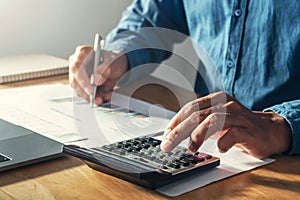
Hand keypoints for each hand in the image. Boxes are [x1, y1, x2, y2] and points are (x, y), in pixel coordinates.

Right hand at [69, 46, 128, 104]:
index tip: (91, 90)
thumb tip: (96, 80)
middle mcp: (77, 64)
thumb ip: (105, 69)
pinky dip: (95, 98)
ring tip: (104, 98)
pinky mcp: (83, 85)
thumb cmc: (113, 59)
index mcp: (83, 53)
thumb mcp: (112, 62)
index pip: (77, 67)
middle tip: (97, 99)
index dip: (82, 80)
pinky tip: (105, 97)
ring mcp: (79, 75)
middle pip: (75, 81)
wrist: (118, 65)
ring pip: (79, 90)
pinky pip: (86, 95)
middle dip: (86, 93)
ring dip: (92, 98)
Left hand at [160, 91, 291, 158]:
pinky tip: (220, 148)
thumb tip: (173, 133)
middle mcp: (226, 104)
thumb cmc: (237, 126)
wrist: (267, 131)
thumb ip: (198, 123)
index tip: (166, 135)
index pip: (190, 108)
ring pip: (213, 121)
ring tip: (191, 148)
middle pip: (198, 115)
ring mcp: (238, 116)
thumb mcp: (215, 121)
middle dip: (179, 131)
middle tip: (168, 144)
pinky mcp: (249, 129)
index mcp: (215, 100)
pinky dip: (224, 141)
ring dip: (198, 135)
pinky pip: (233, 133)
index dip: (176, 121)